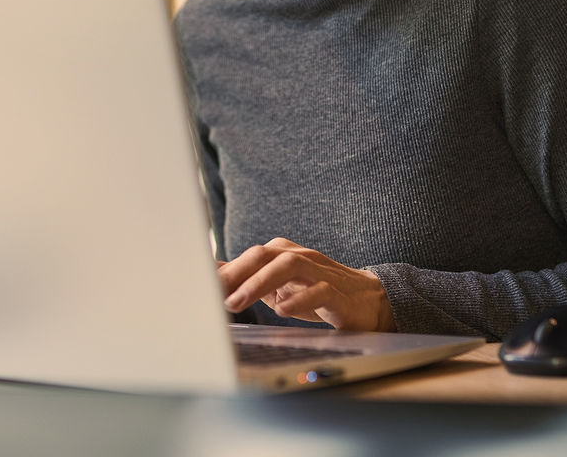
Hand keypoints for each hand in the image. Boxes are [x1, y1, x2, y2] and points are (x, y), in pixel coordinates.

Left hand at [218, 238, 393, 331]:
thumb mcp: (277, 286)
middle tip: (213, 294)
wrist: (368, 301)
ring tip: (237, 302)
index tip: (198, 286)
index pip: (248, 257)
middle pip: (263, 255)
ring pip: (288, 266)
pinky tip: (282, 311)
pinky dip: (299, 300)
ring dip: (258, 283)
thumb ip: (247, 280)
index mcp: (282, 254)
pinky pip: (319, 291)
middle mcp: (299, 257)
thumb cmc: (316, 292)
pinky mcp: (338, 293)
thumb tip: (211, 274)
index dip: (222, 270)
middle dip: (235, 273)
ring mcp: (320, 272)